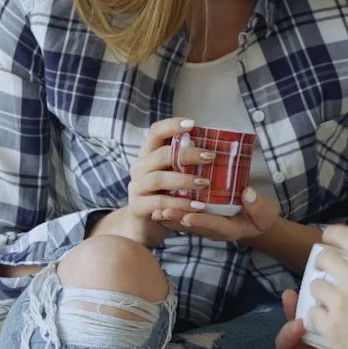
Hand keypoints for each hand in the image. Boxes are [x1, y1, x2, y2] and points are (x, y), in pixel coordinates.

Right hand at [93, 118, 274, 246]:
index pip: (155, 132)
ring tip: (205, 183)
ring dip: (184, 179)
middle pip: (161, 155)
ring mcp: (136, 187)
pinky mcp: (138, 207)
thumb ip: (183, 161)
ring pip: (159, 178)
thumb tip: (211, 148)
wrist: (144, 225)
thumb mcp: (172, 175)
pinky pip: (160, 203)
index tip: (192, 124)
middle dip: (188, 154)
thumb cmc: (163, 195)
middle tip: (211, 157)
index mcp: (148, 155)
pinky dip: (180, 204)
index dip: (171, 125)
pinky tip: (197, 206)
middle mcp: (139, 168)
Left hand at [296, 222, 347, 348]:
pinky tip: (328, 318)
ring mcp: (340, 305)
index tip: (329, 237)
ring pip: (315, 286)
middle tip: (330, 270)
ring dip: (322, 289)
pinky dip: (318, 314)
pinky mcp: (332, 328)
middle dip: (325, 261)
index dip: (333, 233)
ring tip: (331, 297)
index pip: (345, 237)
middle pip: (324, 259)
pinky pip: (312, 313)